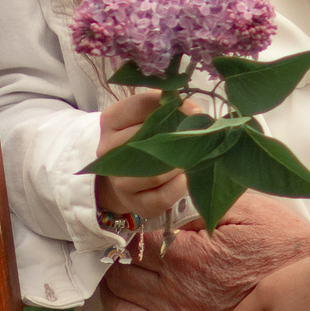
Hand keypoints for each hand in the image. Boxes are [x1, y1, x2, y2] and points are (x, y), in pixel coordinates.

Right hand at [91, 89, 185, 222]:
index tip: (196, 111)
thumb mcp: (149, 115)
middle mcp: (108, 151)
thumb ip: (169, 106)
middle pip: (150, 141)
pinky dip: (180, 186)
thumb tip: (195, 112)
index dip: (174, 107)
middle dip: (181, 139)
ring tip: (192, 157)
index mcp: (111, 121)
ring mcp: (119, 180)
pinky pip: (164, 196)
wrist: (127, 179)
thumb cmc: (143, 139)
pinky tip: (185, 177)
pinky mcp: (135, 204)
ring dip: (181, 164)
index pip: (141, 107)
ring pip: (157, 172)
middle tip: (200, 137)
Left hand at [102, 195, 309, 310]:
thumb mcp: (253, 212)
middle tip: (111, 260)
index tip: (121, 233)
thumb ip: (209, 200)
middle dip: (113, 268)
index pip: (135, 247)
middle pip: (123, 281)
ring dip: (112, 300)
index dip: (124, 238)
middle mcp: (176, 298)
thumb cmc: (288, 257)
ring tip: (111, 289)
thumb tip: (177, 194)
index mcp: (187, 258)